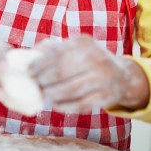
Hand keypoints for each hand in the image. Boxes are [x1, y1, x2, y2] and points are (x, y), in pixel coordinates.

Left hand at [29, 35, 149, 112]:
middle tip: (36, 85)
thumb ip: (53, 47)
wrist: (122, 75)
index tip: (28, 72)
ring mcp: (103, 78)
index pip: (56, 54)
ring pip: (71, 89)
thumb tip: (31, 53)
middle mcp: (95, 58)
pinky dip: (66, 106)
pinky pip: (82, 104)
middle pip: (62, 72)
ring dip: (53, 94)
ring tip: (44, 94)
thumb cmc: (89, 59)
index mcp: (83, 43)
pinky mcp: (107, 96)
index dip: (39, 64)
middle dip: (44, 80)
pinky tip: (56, 104)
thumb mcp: (74, 47)